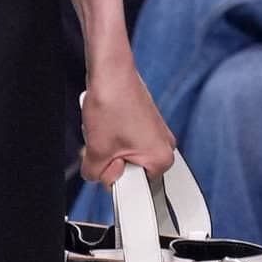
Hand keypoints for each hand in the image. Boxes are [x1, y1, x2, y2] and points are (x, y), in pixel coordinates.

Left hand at [81, 50, 174, 187]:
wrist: (111, 71)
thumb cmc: (111, 102)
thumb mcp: (96, 151)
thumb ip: (96, 174)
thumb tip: (99, 176)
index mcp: (161, 159)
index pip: (136, 190)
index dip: (114, 177)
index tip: (108, 162)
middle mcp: (165, 147)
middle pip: (131, 172)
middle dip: (111, 162)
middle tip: (104, 143)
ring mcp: (157, 134)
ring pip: (127, 156)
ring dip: (110, 148)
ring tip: (106, 128)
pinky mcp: (147, 124)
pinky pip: (127, 142)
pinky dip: (113, 137)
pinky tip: (108, 122)